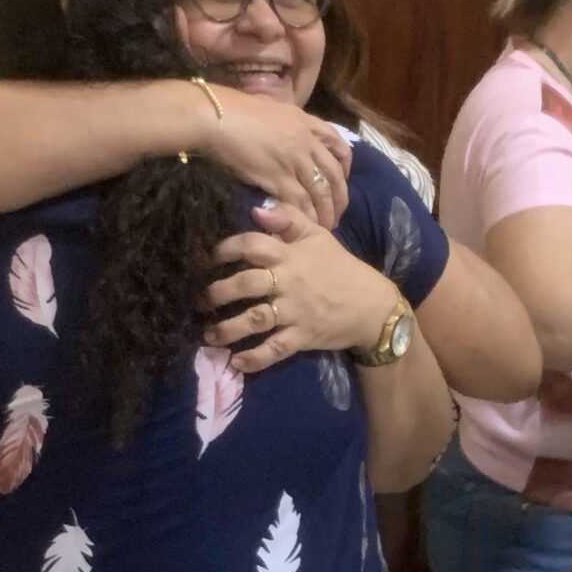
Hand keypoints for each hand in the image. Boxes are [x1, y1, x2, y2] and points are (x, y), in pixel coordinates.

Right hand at [196, 88, 351, 228]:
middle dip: (339, 198)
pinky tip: (305, 226)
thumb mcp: (272, 108)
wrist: (217, 117)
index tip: (342, 181)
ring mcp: (294, 161)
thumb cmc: (236, 109)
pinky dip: (305, 216)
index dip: (344, 167)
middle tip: (336, 215)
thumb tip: (287, 133)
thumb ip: (287, 123)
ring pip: (320, 192)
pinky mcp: (278, 178)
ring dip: (325, 213)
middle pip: (334, 175)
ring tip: (324, 228)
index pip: (339, 145)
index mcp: (306, 122)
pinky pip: (300, 202)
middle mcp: (306, 142)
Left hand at [204, 199, 396, 375]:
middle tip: (199, 301)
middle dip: (217, 292)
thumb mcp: (319, 237)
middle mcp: (290, 282)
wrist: (373, 305)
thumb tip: (255, 209)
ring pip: (256, 319)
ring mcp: (296, 311)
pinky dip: (255, 358)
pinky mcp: (303, 337)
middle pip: (246, 283)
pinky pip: (275, 349)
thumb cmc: (341, 268)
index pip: (252, 245)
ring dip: (227, 329)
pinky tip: (236, 362)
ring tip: (208, 335)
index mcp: (291, 255)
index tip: (206, 258)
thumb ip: (289, 219)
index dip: (225, 249)